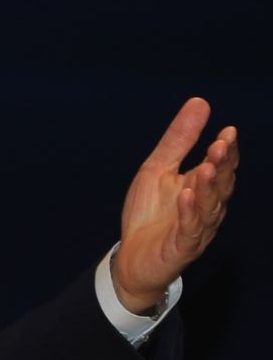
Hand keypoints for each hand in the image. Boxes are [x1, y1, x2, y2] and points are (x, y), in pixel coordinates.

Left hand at [115, 97, 238, 312]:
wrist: (132, 258)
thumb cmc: (149, 213)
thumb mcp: (157, 169)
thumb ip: (179, 139)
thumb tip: (201, 102)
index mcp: (201, 188)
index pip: (221, 167)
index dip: (226, 151)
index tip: (228, 131)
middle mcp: (205, 208)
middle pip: (220, 185)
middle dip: (222, 165)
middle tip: (222, 143)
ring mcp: (195, 229)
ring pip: (209, 206)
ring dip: (209, 186)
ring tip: (208, 166)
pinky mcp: (180, 247)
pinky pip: (189, 229)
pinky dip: (188, 212)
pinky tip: (186, 195)